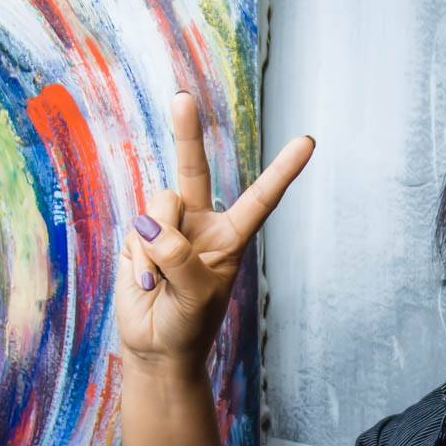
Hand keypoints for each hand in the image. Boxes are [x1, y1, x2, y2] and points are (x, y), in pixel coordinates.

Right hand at [116, 92, 313, 373]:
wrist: (156, 347)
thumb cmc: (188, 325)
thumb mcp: (197, 295)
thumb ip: (179, 258)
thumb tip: (149, 225)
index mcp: (231, 236)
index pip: (261, 199)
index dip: (283, 171)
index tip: (308, 141)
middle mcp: (200, 223)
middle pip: (194, 170)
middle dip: (185, 132)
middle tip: (182, 98)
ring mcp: (166, 227)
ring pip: (159, 207)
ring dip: (156, 246)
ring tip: (161, 282)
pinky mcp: (137, 237)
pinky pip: (136, 230)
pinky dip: (140, 259)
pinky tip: (146, 283)